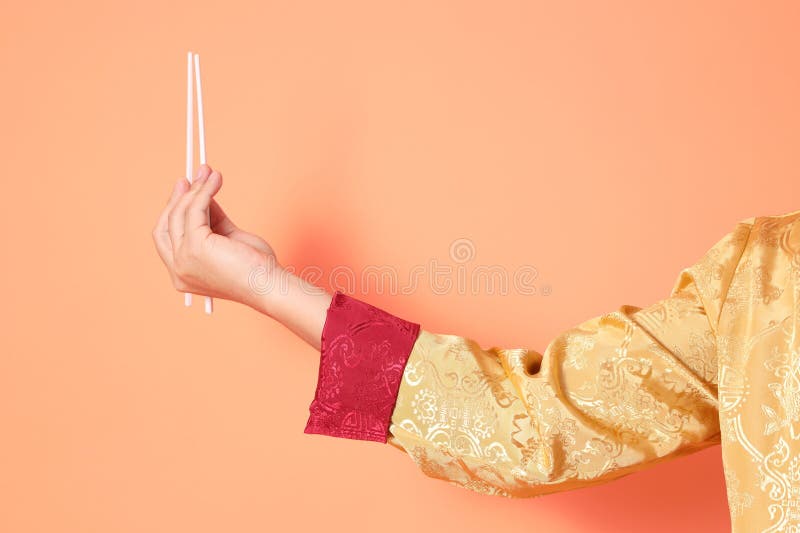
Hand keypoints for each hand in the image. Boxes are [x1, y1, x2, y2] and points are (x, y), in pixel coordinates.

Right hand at [152, 164, 331, 348]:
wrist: (270, 285)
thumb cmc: (256, 268)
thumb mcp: (229, 240)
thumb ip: (213, 222)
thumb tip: (204, 195)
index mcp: (183, 274)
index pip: (169, 238)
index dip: (175, 212)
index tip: (186, 190)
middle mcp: (177, 271)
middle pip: (166, 226)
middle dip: (177, 198)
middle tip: (192, 176)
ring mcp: (182, 261)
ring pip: (180, 215)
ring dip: (195, 189)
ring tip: (211, 173)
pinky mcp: (194, 248)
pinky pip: (195, 210)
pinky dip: (204, 192)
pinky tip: (215, 181)